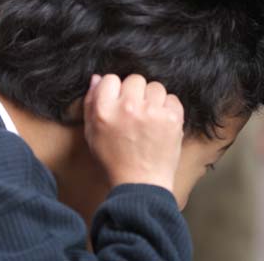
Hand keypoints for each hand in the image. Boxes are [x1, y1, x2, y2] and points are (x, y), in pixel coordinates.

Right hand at [83, 74, 183, 192]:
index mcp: (105, 111)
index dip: (115, 90)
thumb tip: (97, 78)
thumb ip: (91, 104)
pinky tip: (161, 123)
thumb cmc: (114, 160)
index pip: (110, 79)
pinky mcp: (172, 117)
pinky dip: (168, 108)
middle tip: (135, 112)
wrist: (141, 183)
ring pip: (155, 86)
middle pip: (134, 79)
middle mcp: (128, 107)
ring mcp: (152, 112)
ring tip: (149, 118)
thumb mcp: (92, 134)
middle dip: (135, 93)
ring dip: (152, 100)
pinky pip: (171, 98)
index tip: (118, 102)